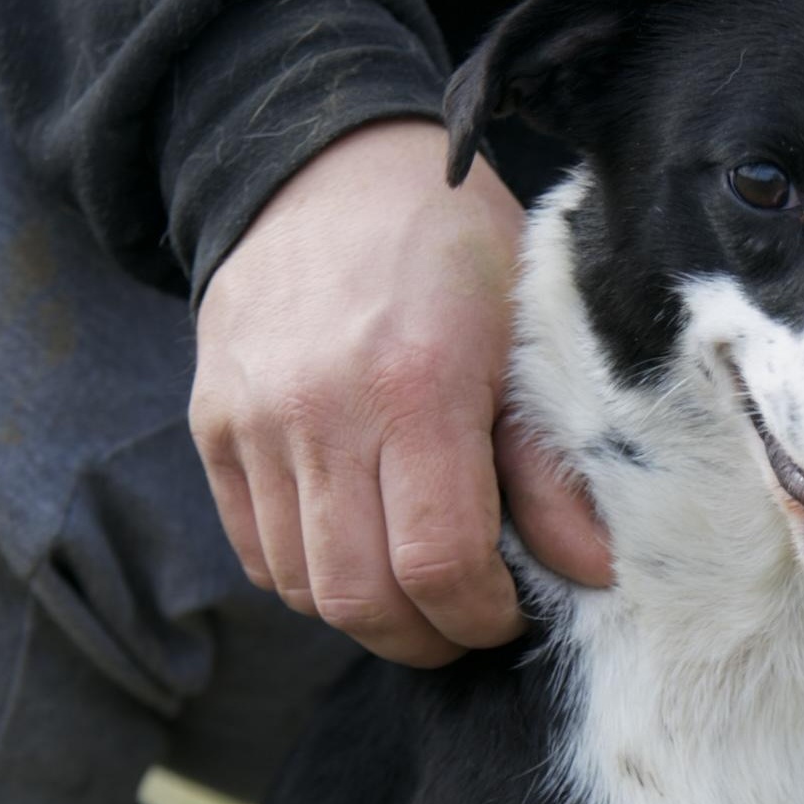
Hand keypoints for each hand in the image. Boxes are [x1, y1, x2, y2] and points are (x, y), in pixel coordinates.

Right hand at [191, 119, 611, 665]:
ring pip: (303, 585)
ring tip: (414, 585)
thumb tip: (592, 571)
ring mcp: (252, 421)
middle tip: (463, 621)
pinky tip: (356, 548)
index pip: (439, 564)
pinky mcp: (211, 424)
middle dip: (424, 637)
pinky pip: (255, 550)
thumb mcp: (526, 340)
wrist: (327, 166)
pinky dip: (308, 577)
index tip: (507, 610)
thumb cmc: (451, 252)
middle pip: (360, 596)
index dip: (479, 616)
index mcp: (417, 386)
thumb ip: (550, 466)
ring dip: (366, 613)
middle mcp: (320, 411)